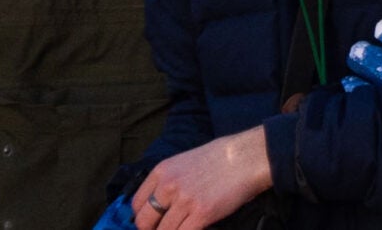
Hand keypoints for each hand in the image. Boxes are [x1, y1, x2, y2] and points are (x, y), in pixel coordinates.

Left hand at [131, 127, 268, 229]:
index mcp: (162, 171)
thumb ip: (168, 181)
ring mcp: (184, 201)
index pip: (137, 203)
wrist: (244, 158)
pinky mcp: (201, 214)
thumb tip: (159, 204)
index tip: (150, 224)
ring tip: (180, 228)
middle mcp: (168, 186)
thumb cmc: (218, 159)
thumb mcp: (183, 163)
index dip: (141, 218)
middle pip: (144, 221)